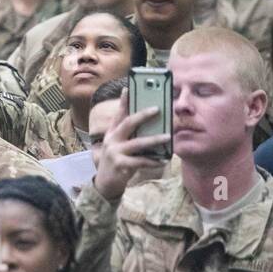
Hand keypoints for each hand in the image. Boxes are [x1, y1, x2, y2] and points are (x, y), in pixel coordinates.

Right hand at [93, 89, 169, 203]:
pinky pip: (140, 161)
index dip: (123, 101)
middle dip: (143, 115)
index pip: (118, 114)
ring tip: (167, 137)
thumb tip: (151, 126)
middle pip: (128, 123)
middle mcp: (111, 140)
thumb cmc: (116, 161)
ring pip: (137, 143)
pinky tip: (163, 160)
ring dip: (154, 139)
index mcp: (111, 133)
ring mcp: (114, 152)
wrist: (105, 183)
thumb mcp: (118, 146)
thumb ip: (129, 136)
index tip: (129, 88)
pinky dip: (153, 161)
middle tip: (157, 109)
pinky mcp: (120, 165)